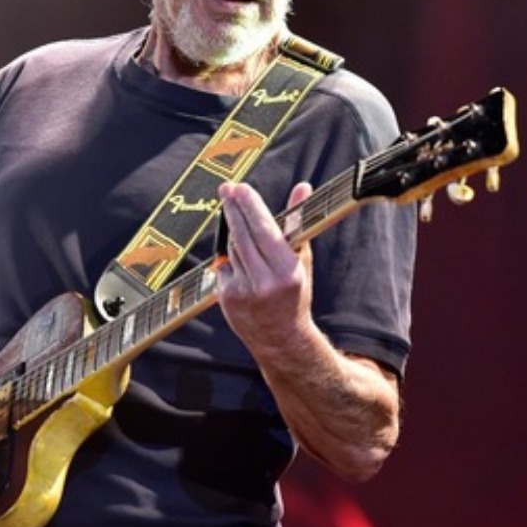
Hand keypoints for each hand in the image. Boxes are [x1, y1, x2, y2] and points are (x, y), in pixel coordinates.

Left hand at [216, 181, 314, 355]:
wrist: (281, 339)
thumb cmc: (294, 293)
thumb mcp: (301, 259)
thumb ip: (298, 222)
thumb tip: (302, 187)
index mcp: (288, 271)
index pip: (265, 230)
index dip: (251, 206)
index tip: (241, 188)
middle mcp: (265, 282)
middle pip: (242, 235)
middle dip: (233, 209)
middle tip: (227, 189)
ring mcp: (243, 291)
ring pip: (231, 249)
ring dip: (235, 235)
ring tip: (242, 229)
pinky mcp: (227, 298)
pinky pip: (224, 267)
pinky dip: (230, 261)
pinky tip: (242, 267)